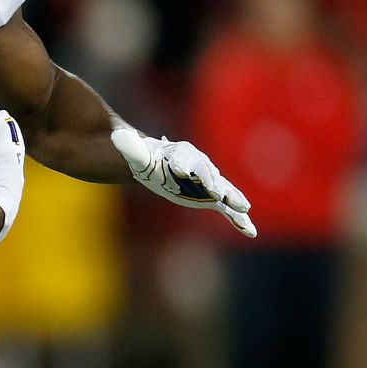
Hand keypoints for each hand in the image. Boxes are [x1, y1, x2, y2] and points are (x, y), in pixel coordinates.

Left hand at [110, 128, 256, 237]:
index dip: (184, 165)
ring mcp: (208, 182)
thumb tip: (117, 136)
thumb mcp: (135, 155)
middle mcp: (199, 166)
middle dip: (212, 182)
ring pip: (224, 191)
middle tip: (215, 192)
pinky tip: (249, 231)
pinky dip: (238, 218)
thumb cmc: (146, 160)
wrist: (155, 167)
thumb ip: (130, 147)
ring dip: (233, 200)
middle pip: (208, 174)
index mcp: (180, 153)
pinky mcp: (211, 197)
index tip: (180, 171)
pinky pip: (227, 208)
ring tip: (243, 209)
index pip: (185, 158)